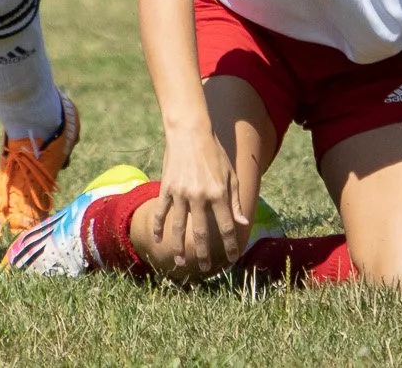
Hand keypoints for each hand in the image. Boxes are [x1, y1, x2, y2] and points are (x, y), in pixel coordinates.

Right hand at [146, 124, 246, 278]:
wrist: (189, 132)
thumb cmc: (214, 153)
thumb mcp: (231, 175)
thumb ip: (235, 201)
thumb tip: (244, 223)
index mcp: (219, 194)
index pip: (226, 227)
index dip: (230, 245)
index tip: (232, 258)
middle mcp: (200, 196)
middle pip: (201, 232)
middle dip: (205, 253)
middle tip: (207, 268)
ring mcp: (181, 193)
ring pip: (179, 226)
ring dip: (180, 246)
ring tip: (181, 261)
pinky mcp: (167, 187)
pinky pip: (161, 211)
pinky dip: (158, 226)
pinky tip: (158, 239)